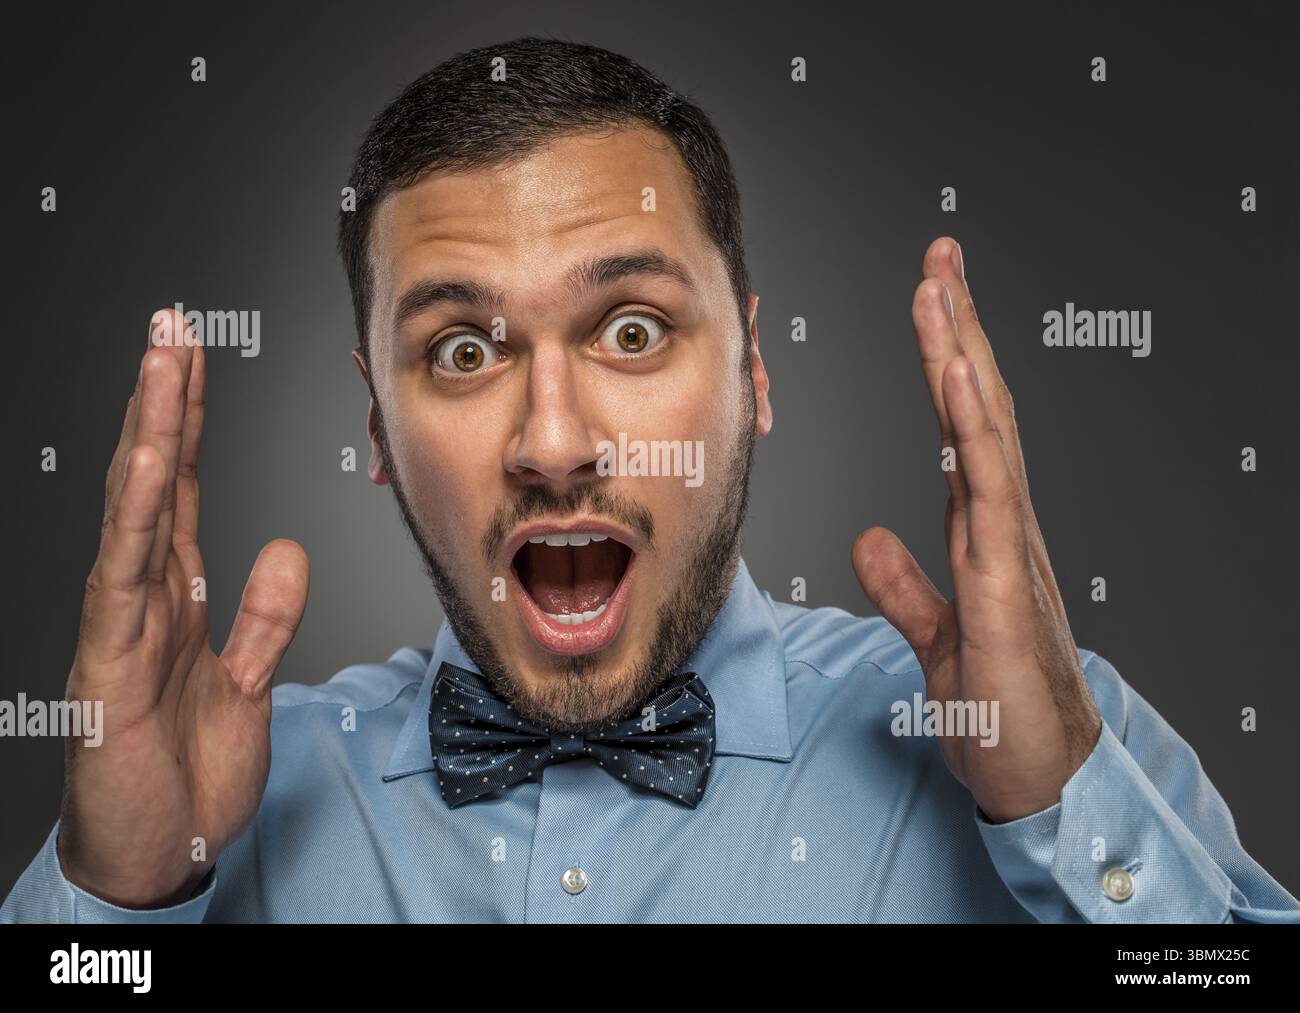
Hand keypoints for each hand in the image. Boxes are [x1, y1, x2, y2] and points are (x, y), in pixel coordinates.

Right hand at [56, 308, 309, 906]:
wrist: (157, 857)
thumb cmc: (187, 776)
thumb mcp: (249, 685)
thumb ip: (265, 618)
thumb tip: (287, 546)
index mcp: (176, 600)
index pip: (184, 492)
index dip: (191, 424)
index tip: (197, 358)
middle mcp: (144, 599)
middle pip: (156, 481)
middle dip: (165, 400)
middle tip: (173, 324)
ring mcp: (120, 626)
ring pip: (135, 510)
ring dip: (150, 431)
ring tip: (161, 359)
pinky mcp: (109, 665)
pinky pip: (123, 578)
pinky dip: (134, 517)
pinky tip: (145, 462)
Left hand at [851, 238, 1101, 822]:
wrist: (1041, 777)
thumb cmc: (1001, 709)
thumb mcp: (935, 637)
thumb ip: (904, 585)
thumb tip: (869, 539)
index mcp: (983, 531)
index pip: (962, 427)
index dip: (946, 360)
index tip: (931, 299)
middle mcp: (1001, 524)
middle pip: (977, 407)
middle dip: (958, 327)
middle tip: (941, 256)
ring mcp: (1008, 547)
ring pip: (984, 431)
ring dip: (961, 353)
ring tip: (942, 284)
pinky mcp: (1003, 583)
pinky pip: (988, 490)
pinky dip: (971, 427)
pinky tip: (956, 375)